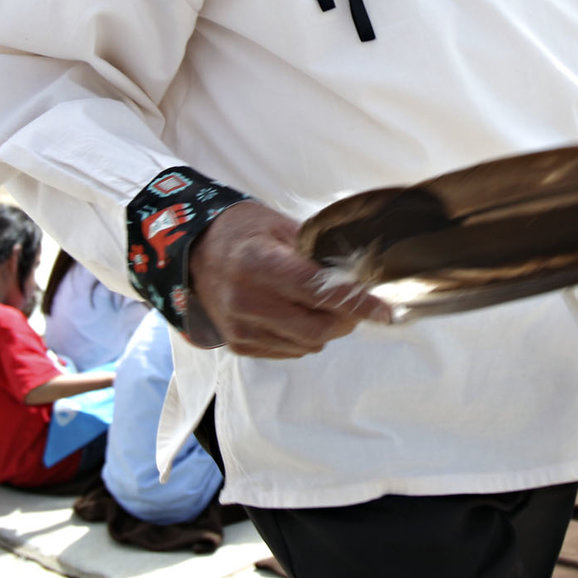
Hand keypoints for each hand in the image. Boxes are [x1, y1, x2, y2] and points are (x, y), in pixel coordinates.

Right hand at [186, 199, 388, 359]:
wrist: (192, 251)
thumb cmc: (241, 232)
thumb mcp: (280, 226)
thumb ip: (316, 252)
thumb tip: (359, 274)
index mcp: (259, 263)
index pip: (319, 291)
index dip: (357, 303)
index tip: (385, 312)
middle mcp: (247, 300)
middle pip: (317, 328)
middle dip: (346, 320)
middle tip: (354, 305)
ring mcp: (240, 327)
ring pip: (306, 345)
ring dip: (325, 329)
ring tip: (318, 305)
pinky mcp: (238, 344)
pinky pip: (287, 351)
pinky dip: (303, 338)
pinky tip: (295, 315)